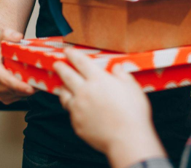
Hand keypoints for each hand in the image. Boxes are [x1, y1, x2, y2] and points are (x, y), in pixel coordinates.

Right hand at [0, 28, 34, 103]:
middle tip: (44, 82)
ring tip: (40, 82)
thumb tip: (19, 36)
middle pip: (14, 90)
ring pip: (18, 95)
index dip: (18, 85)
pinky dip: (26, 93)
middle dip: (29, 88)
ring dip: (29, 91)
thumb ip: (7, 34)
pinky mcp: (3, 98)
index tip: (30, 88)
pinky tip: (32, 84)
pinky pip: (17, 98)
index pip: (6, 80)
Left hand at [53, 49, 164, 166]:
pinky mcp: (77, 123)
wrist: (127, 139)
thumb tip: (116, 68)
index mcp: (98, 80)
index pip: (81, 62)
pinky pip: (71, 112)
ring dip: (63, 88)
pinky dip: (73, 108)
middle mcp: (84, 91)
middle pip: (67, 76)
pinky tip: (77, 108)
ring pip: (64, 95)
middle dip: (60, 68)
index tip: (67, 51)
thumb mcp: (132, 87)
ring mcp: (78, 108)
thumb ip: (122, 75)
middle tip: (56, 64)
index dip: (72, 55)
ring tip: (64, 87)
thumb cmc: (133, 112)